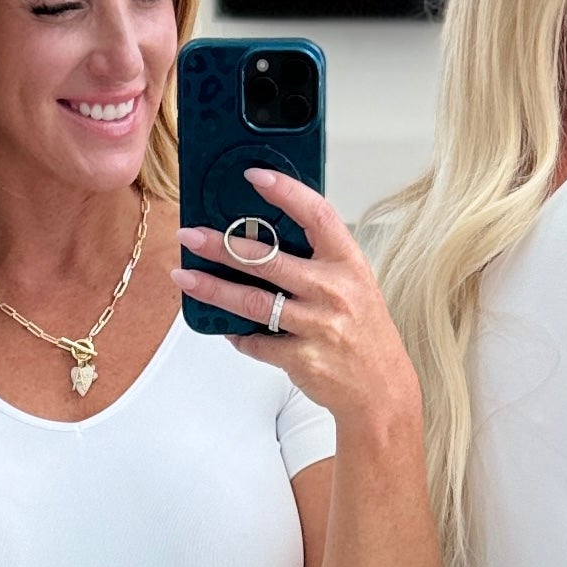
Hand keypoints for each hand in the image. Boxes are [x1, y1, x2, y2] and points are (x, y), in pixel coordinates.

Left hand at [175, 167, 421, 432]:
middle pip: (268, 260)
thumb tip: (266, 240)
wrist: (381, 389)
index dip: (285, 191)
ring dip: (214, 288)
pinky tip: (225, 325)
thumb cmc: (365, 333)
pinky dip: (237, 334)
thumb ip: (318, 262)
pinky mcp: (302, 358)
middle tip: (191, 236)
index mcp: (348, 263)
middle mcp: (334, 291)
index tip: (254, 176)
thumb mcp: (354, 285)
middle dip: (222, 245)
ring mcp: (318, 326)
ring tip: (185, 277)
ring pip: (254, 302)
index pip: (317, 214)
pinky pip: (257, 342)